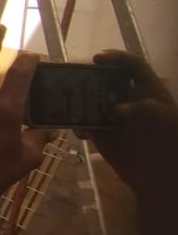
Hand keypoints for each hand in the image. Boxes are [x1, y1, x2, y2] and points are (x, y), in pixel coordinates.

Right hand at [85, 50, 177, 205]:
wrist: (161, 176)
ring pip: (91, 99)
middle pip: (105, 78)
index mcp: (147, 90)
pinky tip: (79, 130)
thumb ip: (146, 109)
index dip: (116, 58)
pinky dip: (78, 125)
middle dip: (89, 76)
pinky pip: (84, 123)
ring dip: (79, 99)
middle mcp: (127, 98)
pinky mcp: (100, 132)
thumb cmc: (169, 143)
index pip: (132, 65)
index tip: (97, 59)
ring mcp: (112, 116)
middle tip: (74, 77)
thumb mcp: (167, 120)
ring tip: (67, 100)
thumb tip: (117, 108)